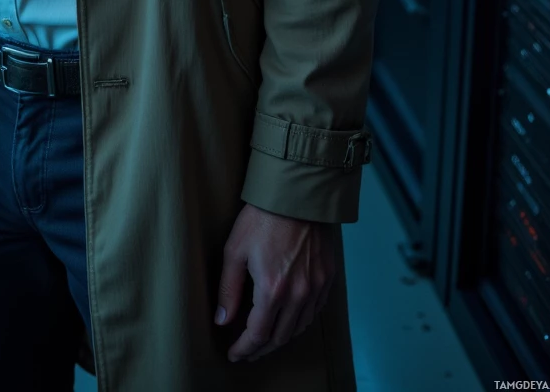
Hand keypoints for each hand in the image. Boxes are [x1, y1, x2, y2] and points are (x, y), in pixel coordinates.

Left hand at [214, 203, 335, 362]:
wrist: (296, 194)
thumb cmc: (262, 218)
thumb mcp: (235, 250)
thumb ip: (228, 289)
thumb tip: (221, 320)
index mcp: (273, 289)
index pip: (258, 334)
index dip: (244, 349)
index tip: (234, 354)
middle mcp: (298, 294)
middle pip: (280, 337)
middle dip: (261, 349)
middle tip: (247, 351)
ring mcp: (316, 287)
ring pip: (299, 328)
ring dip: (281, 338)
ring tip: (266, 338)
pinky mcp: (327, 278)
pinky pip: (316, 312)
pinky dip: (301, 322)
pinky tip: (290, 319)